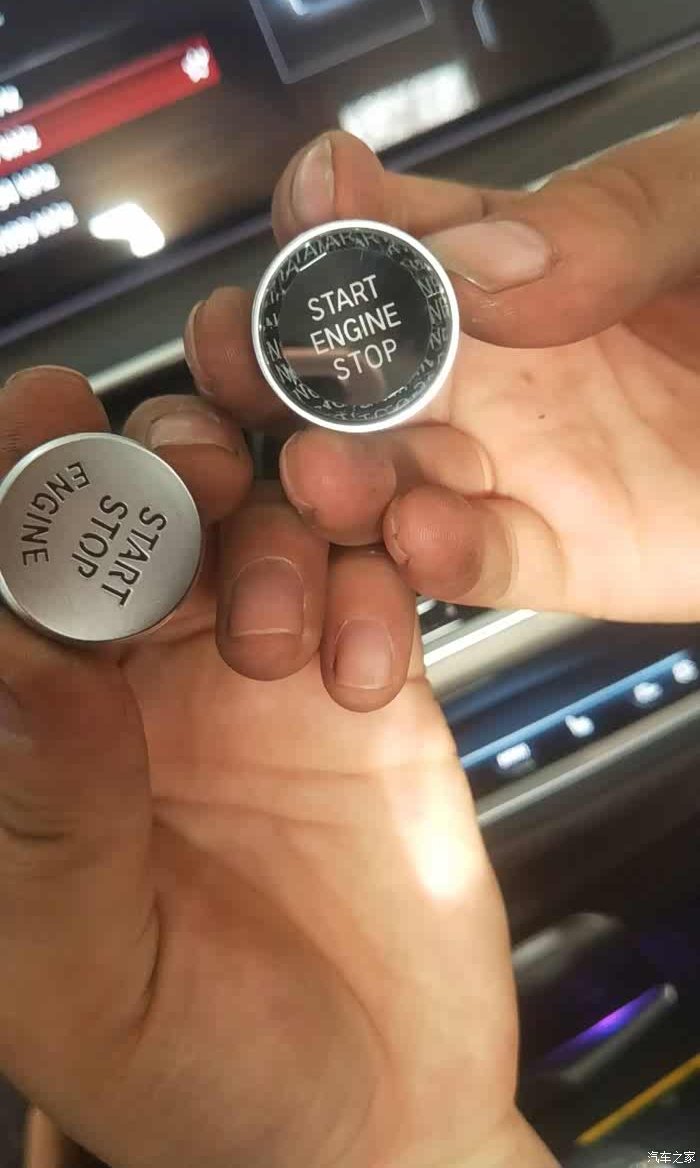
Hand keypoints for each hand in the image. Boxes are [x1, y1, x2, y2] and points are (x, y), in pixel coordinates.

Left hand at [0, 369, 553, 1167]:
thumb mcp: (91, 976)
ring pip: (256, 519)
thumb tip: (19, 659)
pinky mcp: (363, 678)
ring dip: (277, 521)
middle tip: (195, 470)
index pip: (13, 579)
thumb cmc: (202, 1074)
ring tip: (292, 626)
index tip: (43, 417)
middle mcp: (141, 688)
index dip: (19, 488)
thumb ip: (46, 824)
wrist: (377, 1116)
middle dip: (158, 466)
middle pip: (136, 512)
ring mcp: (259, 674)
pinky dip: (376, 581)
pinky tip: (370, 673)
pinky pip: (369, 575)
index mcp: (45, 743)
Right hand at [186, 121, 699, 631]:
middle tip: (255, 362)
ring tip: (329, 478)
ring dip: (329, 485)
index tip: (318, 211)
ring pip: (372, 484)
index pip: (370, 225)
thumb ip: (599, 222)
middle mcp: (473, 363)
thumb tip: (477, 263)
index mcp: (493, 254)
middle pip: (327, 367)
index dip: (326, 216)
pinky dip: (438, 558)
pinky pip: (476, 562)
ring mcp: (503, 462)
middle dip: (267, 367)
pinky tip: (422, 540)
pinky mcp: (552, 553)